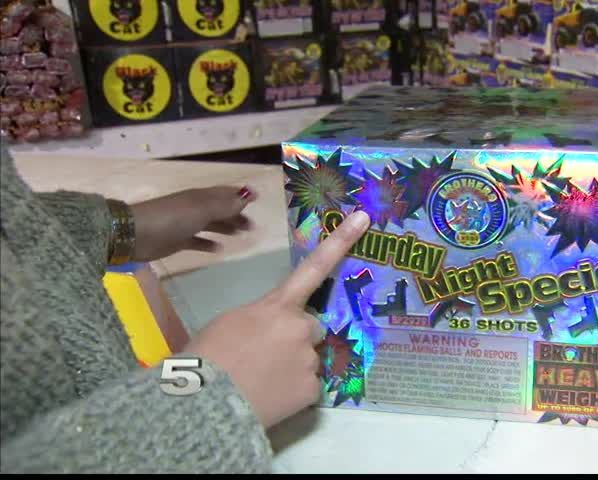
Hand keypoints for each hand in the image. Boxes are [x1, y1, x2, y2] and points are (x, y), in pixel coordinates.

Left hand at [129, 186, 257, 261]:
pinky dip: (208, 243)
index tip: (257, 197)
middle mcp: (195, 208)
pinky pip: (198, 241)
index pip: (225, 193)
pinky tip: (218, 249)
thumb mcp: (202, 209)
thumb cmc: (172, 218)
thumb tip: (249, 194)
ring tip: (240, 234)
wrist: (137, 234)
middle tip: (253, 226)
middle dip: (236, 214)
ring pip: (211, 224)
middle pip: (220, 209)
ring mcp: (185, 224)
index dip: (240, 194)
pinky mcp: (178, 240)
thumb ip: (226, 204)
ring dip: (226, 227)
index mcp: (201, 197)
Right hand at [181, 210, 369, 427]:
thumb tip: (271, 330)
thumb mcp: (230, 322)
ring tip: (261, 381)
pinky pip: (308, 385)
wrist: (205, 404)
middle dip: (296, 338)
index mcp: (277, 307)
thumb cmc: (206, 358)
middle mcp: (301, 328)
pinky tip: (270, 396)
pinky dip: (293, 391)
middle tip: (266, 356)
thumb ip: (261, 317)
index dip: (341, 241)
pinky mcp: (313, 389)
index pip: (313, 268)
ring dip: (292, 366)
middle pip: (311, 328)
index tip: (363, 218)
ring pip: (309, 359)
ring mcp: (310, 359)